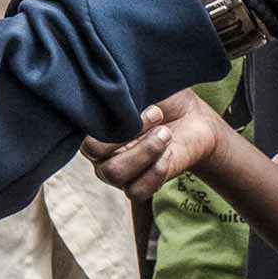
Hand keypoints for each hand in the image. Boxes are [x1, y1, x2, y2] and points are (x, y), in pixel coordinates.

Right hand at [82, 89, 229, 202]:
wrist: (193, 118)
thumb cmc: (164, 99)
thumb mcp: (141, 87)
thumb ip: (120, 92)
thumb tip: (110, 91)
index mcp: (92, 127)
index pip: (85, 137)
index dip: (110, 124)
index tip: (138, 105)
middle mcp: (98, 153)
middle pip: (97, 154)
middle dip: (130, 135)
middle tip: (157, 114)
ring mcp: (116, 172)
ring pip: (116, 174)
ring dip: (145, 152)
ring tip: (166, 133)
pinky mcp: (137, 188)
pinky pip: (136, 191)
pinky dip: (155, 172)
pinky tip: (168, 153)